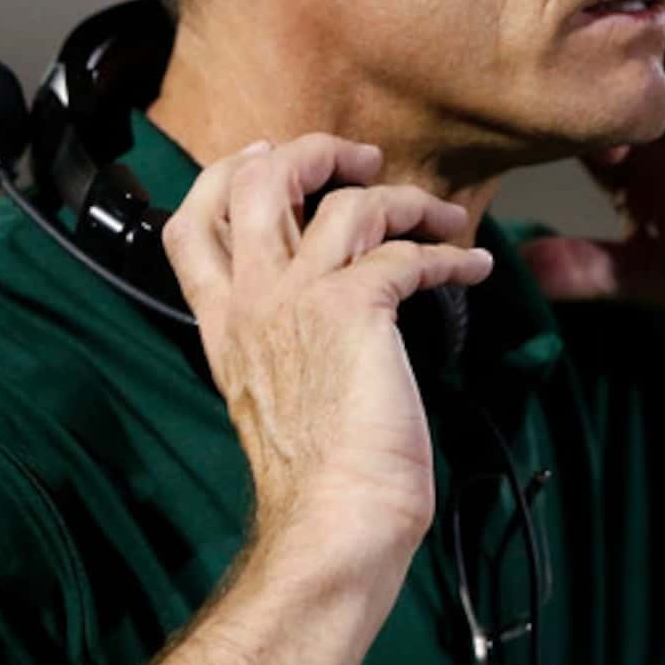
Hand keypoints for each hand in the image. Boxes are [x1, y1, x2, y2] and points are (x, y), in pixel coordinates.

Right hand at [160, 134, 493, 556]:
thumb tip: (324, 304)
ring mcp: (297, 298)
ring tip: (445, 217)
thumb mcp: (273, 390)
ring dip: (408, 199)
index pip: (189, 224)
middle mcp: (251, 300)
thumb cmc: (316, 473)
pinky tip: (475, 266)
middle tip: (363, 158)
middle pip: (256, 181)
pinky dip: (452, 254)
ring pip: (346, 202)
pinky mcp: (354, 307)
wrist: (335, 514)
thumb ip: (281, 336)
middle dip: (311, 151)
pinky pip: (409, 253)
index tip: (267, 155)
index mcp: (223, 322)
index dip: (227, 174)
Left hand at [522, 0, 664, 305]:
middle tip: (622, 169)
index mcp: (631, 133)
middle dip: (605, 113)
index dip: (569, 136)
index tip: (592, 185)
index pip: (569, 105)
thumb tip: (523, 270)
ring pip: (650, 40)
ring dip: (657, 106)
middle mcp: (662, 86)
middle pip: (600, 61)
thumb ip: (598, 270)